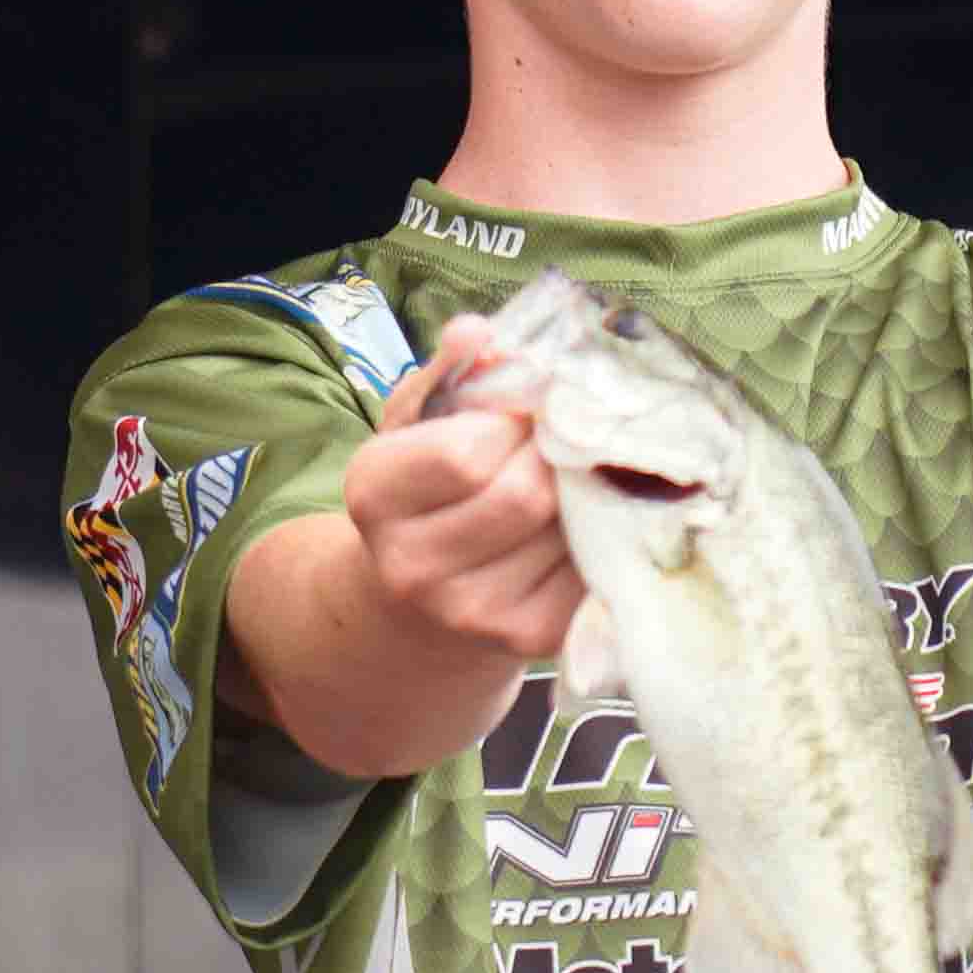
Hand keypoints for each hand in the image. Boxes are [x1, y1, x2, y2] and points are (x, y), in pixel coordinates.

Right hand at [341, 315, 585, 664]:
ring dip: (584, 492)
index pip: (464, 455)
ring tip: (571, 476)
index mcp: (374, 495)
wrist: (416, 602)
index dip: (513, 422)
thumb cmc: (426, 490)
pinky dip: (598, 535)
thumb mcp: (418, 423)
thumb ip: (450, 372)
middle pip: (524, 496)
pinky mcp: (529, 640)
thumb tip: (480, 332)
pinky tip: (581, 521)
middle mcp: (412, 565)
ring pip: (566, 530)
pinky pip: (591, 569)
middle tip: (562, 438)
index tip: (527, 409)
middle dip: (557, 455)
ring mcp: (472, 612)